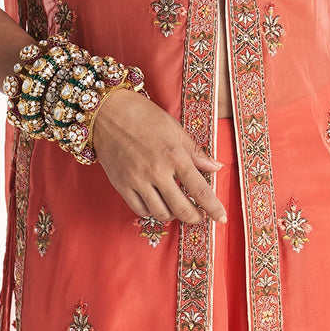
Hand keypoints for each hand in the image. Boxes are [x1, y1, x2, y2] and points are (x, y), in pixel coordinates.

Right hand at [91, 88, 226, 225]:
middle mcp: (157, 171)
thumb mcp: (174, 129)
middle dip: (195, 217)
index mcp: (174, 155)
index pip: (200, 189)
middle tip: (201, 217)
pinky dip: (152, 211)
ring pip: (161, 213)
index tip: (221, 218)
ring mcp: (138, 180)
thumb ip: (195, 151)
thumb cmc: (143, 115)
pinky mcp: (121, 185)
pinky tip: (158, 204)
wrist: (107, 112)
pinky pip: (140, 210)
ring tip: (178, 208)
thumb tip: (216, 167)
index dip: (213, 207)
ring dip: (174, 215)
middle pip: (182, 208)